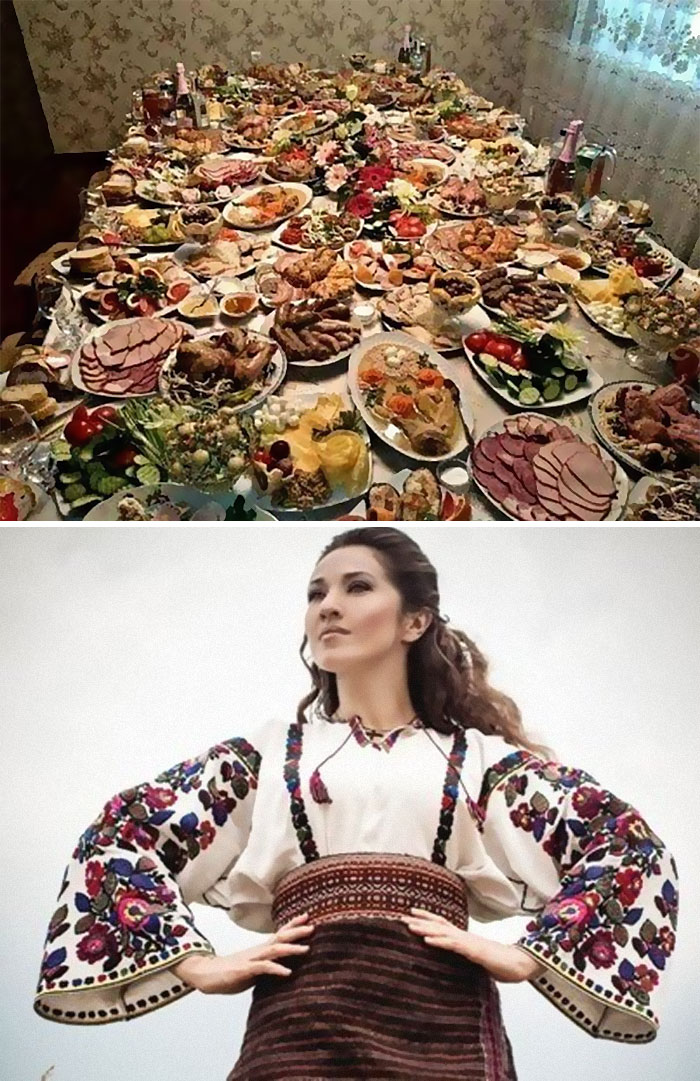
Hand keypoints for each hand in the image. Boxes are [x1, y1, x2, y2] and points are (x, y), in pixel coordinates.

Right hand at [173, 913, 314, 994]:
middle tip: (312, 927)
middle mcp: (258, 951)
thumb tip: (283, 967)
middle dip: (296, 932)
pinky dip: (276, 969)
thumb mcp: (253, 968)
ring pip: (274, 950)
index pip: (279, 934)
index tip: (307, 917)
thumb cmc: (230, 972)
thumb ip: (266, 965)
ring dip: (291, 949)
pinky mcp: (245, 970)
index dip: (293, 925)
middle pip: (280, 938)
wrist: (206, 975)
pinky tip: (288, 972)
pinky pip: (263, 968)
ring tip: (306, 949)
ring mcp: (251, 959)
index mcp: (260, 950)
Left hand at [401, 908, 544, 982]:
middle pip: (439, 925)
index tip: (410, 914)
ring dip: (426, 929)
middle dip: (420, 921)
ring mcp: (469, 943)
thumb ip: (467, 959)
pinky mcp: (475, 952)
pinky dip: (440, 942)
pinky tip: (428, 941)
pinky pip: (454, 946)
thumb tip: (456, 963)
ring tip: (409, 926)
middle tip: (401, 916)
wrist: (520, 965)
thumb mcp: (478, 961)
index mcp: (464, 939)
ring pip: (444, 933)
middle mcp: (465, 937)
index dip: (427, 918)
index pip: (443, 925)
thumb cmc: (501, 964)